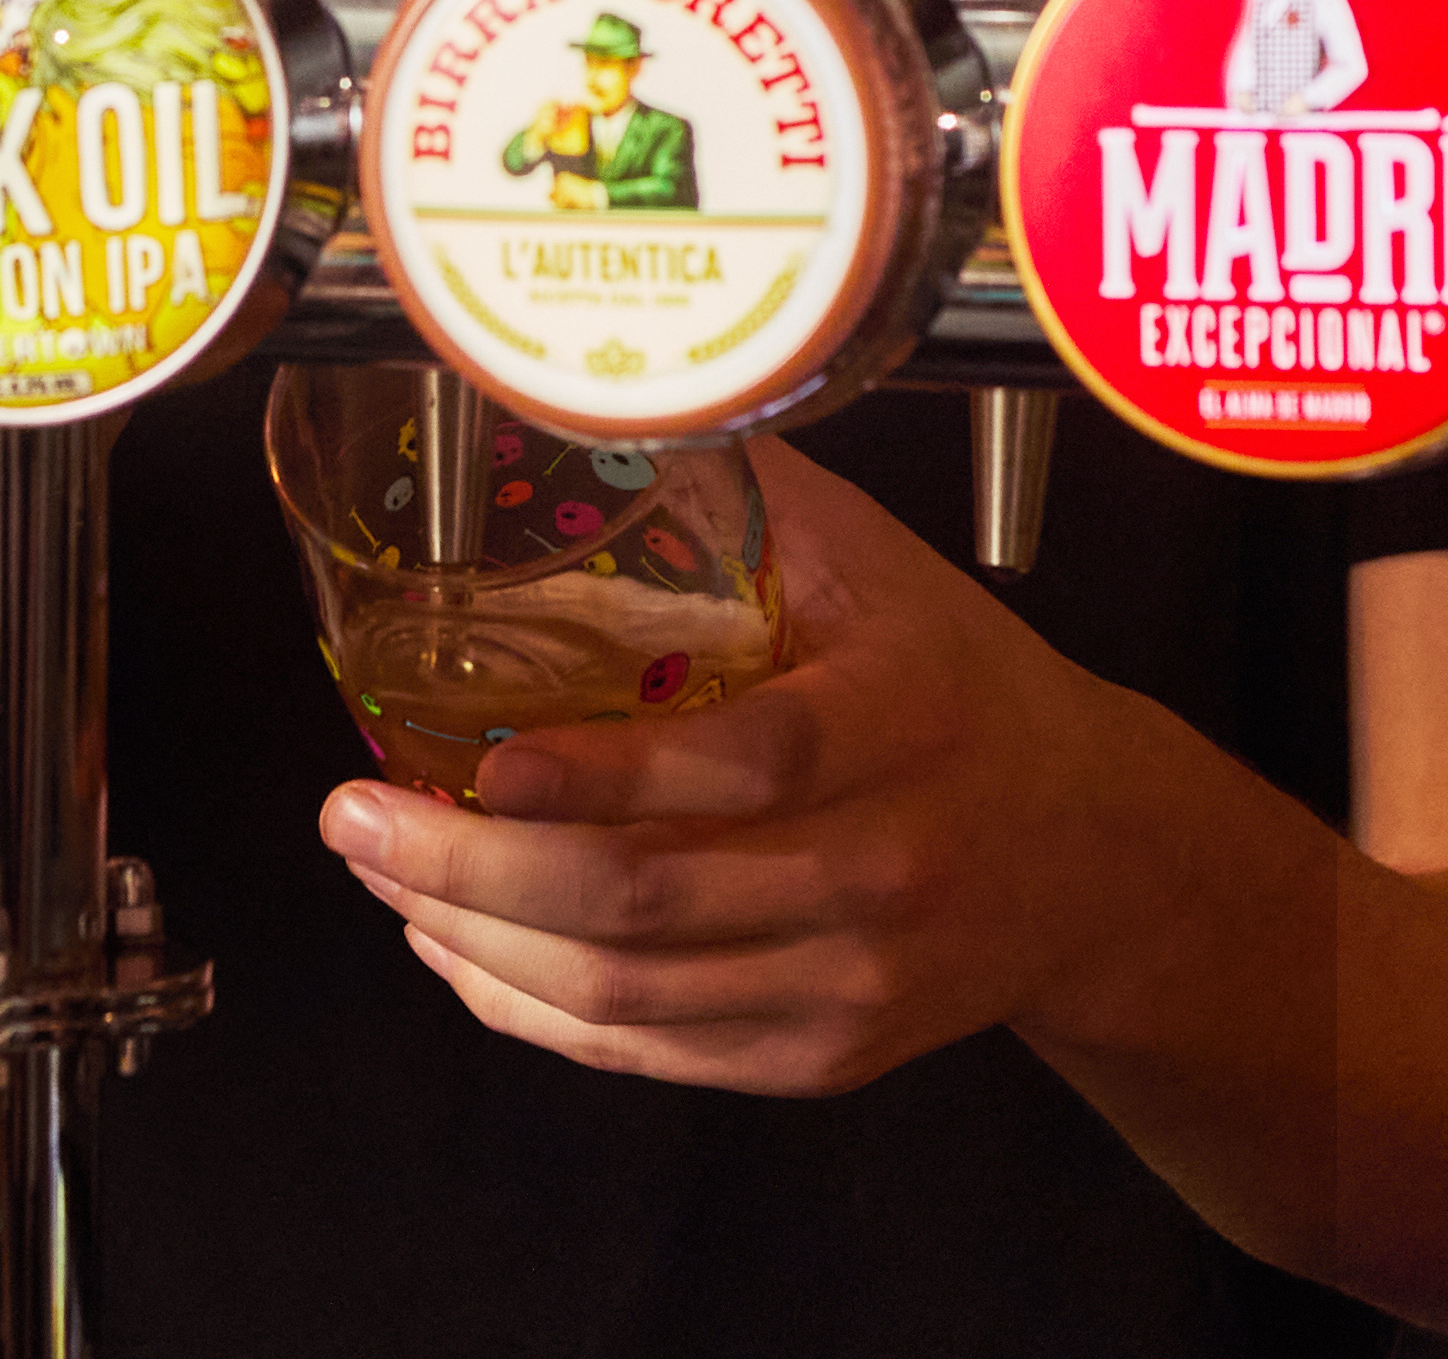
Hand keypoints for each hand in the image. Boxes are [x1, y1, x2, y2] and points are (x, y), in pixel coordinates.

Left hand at [315, 443, 1103, 1097]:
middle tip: (358, 816)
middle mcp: (882, 869)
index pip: (752, 762)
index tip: (492, 759)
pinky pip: (648, 1055)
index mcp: (903, 722)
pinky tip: (458, 947)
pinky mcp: (817, 1057)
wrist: (1088, 854)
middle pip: (653, 901)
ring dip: (479, 941)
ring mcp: (849, 984)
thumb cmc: (958, 683)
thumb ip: (746, 484)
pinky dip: (531, 1010)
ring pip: (630, 998)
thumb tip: (596, 390)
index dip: (611, 774)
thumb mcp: (880, 563)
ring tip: (382, 873)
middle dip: (476, 869)